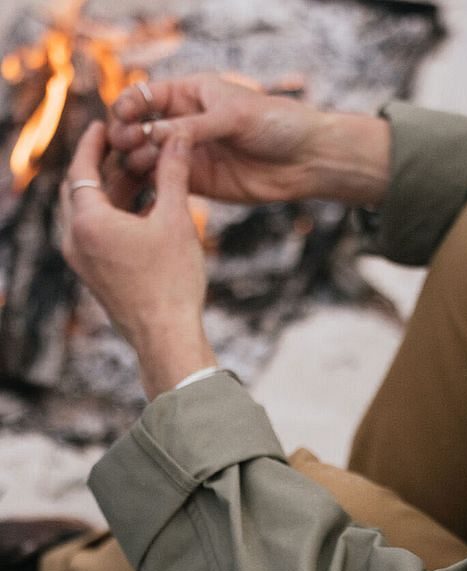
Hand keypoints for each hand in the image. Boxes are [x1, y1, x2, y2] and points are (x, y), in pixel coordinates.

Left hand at [62, 122, 215, 399]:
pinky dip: (114, 219)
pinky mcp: (96, 278)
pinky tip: (142, 216)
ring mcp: (83, 262)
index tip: (104, 125)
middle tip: (121, 148)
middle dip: (101, 167)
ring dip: (111, 194)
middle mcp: (76, 240)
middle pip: (80, 190)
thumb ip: (173, 175)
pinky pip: (97, 237)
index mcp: (88, 221)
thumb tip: (178, 138)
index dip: (93, 143)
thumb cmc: (172, 281)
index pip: (81, 168)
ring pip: (89, 215)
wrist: (166, 337)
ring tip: (138, 179)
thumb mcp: (176, 220)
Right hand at [107, 74, 390, 206]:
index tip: (123, 116)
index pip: (146, 96)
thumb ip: (192, 127)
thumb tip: (150, 133)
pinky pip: (167, 182)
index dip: (130, 105)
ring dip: (135, 161)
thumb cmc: (274, 125)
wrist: (306, 159)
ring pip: (149, 156)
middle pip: (140, 128)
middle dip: (127, 135)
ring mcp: (189, 154)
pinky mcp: (199, 182)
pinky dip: (153, 185)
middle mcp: (183, 123)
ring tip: (132, 168)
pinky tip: (145, 189)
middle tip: (123, 146)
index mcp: (189, 93)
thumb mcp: (232, 118)